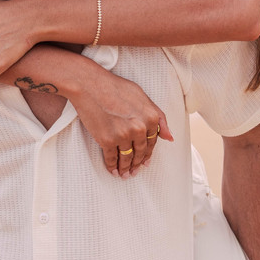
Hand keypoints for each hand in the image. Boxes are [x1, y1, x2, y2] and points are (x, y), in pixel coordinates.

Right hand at [67, 63, 173, 177]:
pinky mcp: (107, 140)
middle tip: (134, 171)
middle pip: (141, 152)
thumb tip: (170, 137)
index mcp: (151, 117)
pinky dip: (112, 167)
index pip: (152, 142)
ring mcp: (123, 135)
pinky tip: (113, 170)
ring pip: (127, 158)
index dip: (148, 153)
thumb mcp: (143, 97)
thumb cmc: (115, 87)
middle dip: (137, 164)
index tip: (145, 161)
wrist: (90, 85)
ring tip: (124, 174)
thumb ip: (159, 117)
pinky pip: (112, 158)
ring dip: (126, 168)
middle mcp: (140, 128)